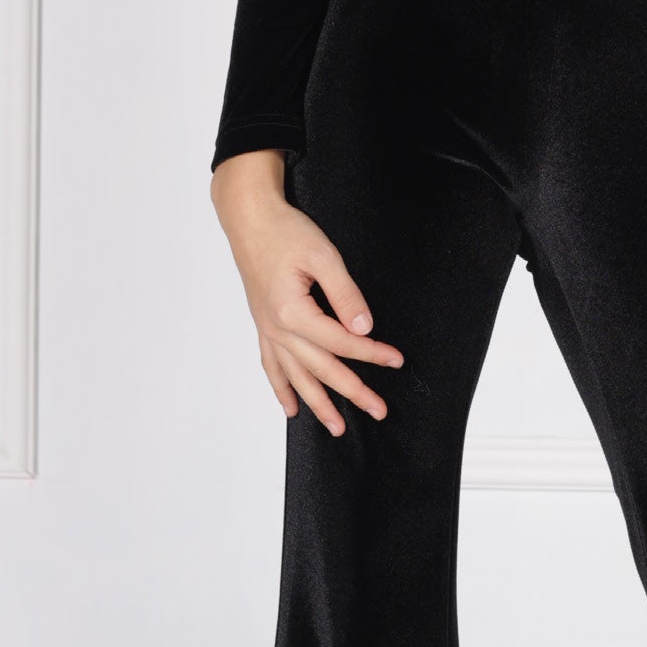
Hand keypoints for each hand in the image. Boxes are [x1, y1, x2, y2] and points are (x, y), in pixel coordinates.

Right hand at [210, 150, 402, 436]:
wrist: (249, 218)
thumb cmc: (285, 231)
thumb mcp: (323, 256)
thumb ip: (345, 294)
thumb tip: (364, 328)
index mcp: (292, 313)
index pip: (342, 342)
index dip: (372, 354)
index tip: (396, 360)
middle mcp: (277, 328)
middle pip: (321, 369)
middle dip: (352, 392)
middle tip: (378, 411)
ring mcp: (268, 330)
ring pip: (295, 376)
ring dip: (317, 403)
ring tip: (336, 428)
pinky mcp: (264, 324)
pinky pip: (271, 366)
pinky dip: (281, 389)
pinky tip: (291, 408)